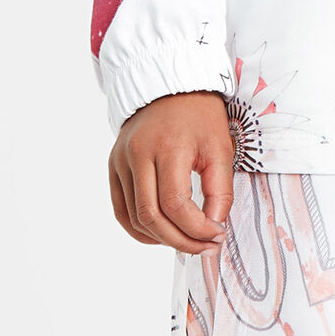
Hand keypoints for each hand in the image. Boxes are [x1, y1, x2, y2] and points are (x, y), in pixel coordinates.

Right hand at [109, 91, 234, 252]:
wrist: (169, 88)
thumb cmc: (198, 115)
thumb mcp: (220, 148)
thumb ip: (220, 191)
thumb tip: (213, 227)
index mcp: (167, 147)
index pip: (176, 204)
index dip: (198, 229)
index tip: (218, 235)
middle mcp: (137, 155)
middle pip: (152, 217)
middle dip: (181, 241)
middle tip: (205, 247)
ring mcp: (120, 162)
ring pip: (134, 219)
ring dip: (162, 239)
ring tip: (188, 241)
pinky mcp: (114, 167)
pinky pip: (122, 210)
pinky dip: (140, 230)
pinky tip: (163, 234)